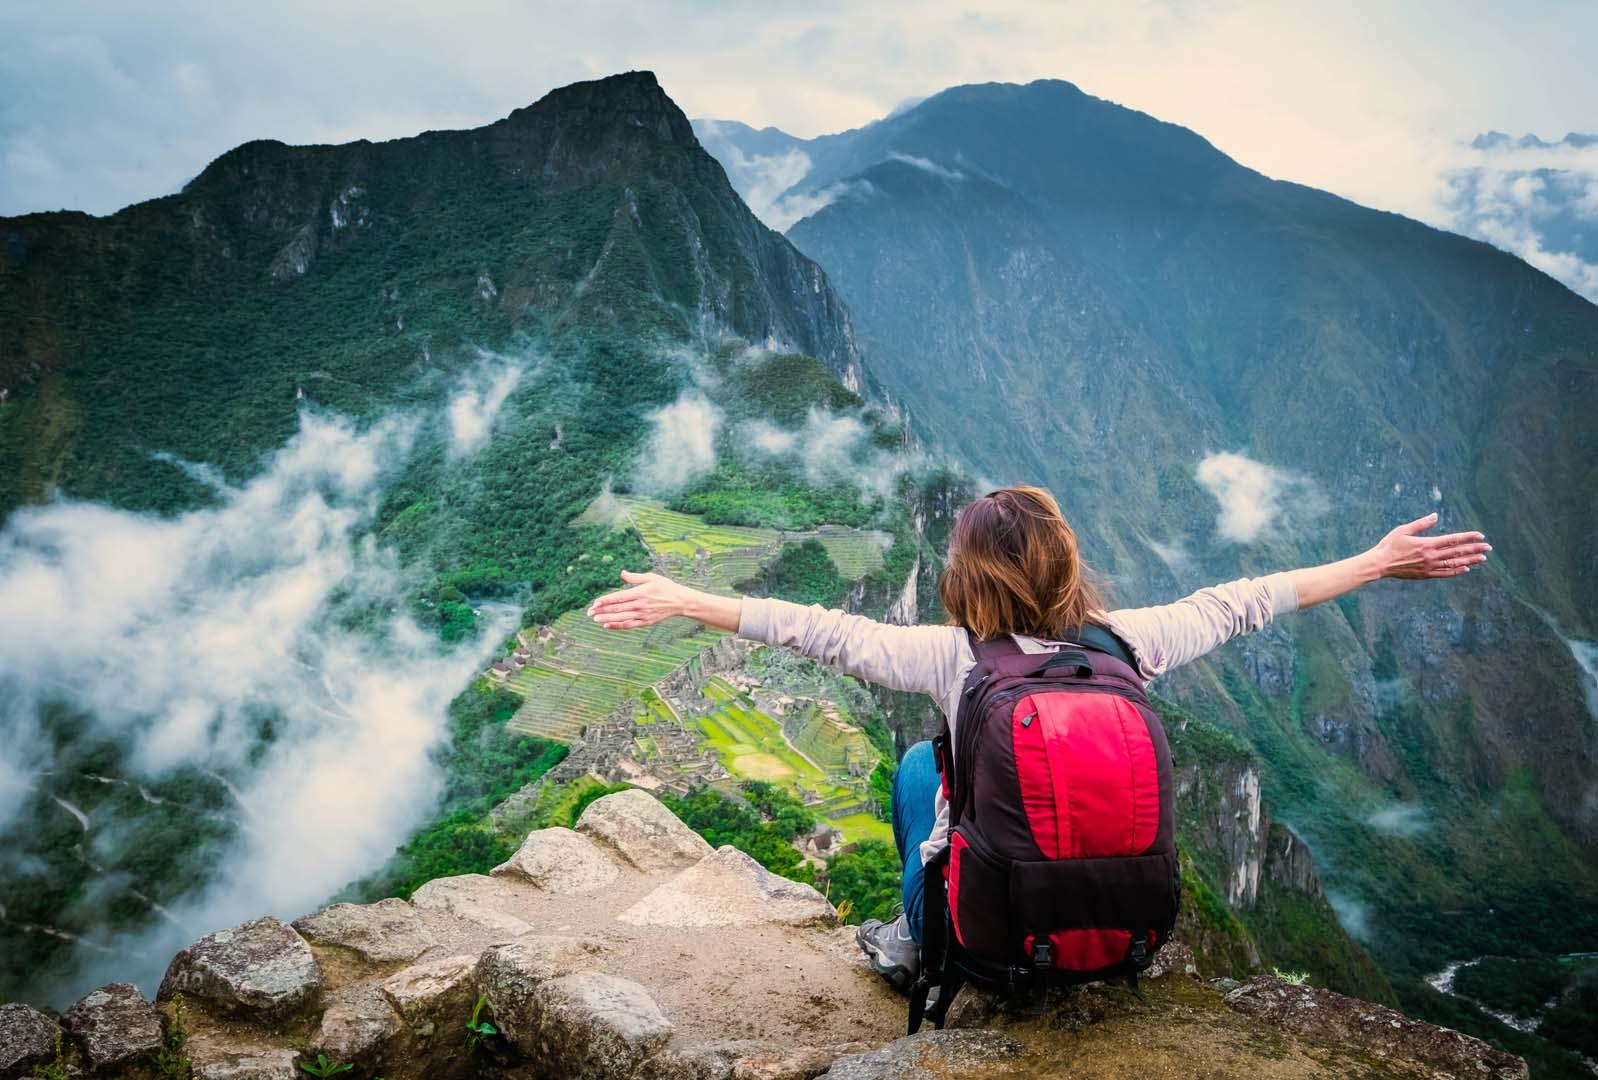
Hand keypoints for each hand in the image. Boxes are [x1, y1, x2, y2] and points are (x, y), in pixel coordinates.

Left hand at [586, 570, 690, 629]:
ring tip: (596, 619)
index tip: (595, 602)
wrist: (680, 602)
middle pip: (617, 609)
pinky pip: (629, 625)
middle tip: (589, 612)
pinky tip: (607, 626)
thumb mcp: (651, 577)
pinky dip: (617, 626)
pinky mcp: (645, 622)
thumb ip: (635, 577)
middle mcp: (640, 605)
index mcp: (640, 593)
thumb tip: (622, 573)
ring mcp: (642, 615)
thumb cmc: (665, 587)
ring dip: (607, 619)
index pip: (619, 597)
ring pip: (621, 618)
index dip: (606, 600)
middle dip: (602, 611)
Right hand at [1368, 512, 1490, 579]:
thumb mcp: (1403, 530)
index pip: (1453, 539)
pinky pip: (1445, 573)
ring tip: (1482, 558)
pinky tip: (1465, 568)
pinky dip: (1456, 571)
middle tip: (1488, 547)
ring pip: (1454, 563)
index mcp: (1427, 544)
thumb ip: (1421, 524)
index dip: (1468, 537)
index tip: (1480, 536)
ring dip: (1470, 560)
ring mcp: (1429, 567)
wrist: (1379, 564)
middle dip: (1474, 549)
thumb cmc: (1389, 545)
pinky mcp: (1425, 575)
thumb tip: (1435, 516)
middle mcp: (1431, 556)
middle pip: (1457, 552)